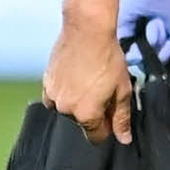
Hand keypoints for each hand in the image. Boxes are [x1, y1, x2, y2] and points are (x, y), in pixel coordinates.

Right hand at [42, 0, 133, 142]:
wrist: (87, 30)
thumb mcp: (122, 90)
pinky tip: (75, 78)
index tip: (111, 111)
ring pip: (68, 109)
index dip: (107, 127)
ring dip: (77, 102)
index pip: (96, 136)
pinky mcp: (46, 81)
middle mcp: (66, 109)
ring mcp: (53, 96)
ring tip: (89, 80)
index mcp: (86, 115)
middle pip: (82, 122)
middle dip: (93, 112)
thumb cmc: (108, 58)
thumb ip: (121, 118)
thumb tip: (124, 139)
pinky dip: (64, 92)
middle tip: (103, 89)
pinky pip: (55, 97)